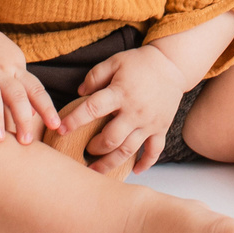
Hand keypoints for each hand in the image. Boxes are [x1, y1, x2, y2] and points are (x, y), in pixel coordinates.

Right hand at [0, 31, 61, 144]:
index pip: (36, 90)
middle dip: (22, 118)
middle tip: (26, 141)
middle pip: (15, 94)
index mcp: (16, 70)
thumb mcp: (13, 67)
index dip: (47, 108)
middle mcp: (0, 71)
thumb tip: (34, 115)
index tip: (56, 126)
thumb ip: (23, 90)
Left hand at [63, 47, 190, 175]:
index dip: (75, 120)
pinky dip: (145, 163)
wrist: (172, 65)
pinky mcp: (161, 128)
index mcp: (120, 93)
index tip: (61, 130)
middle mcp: (135, 112)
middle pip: (111, 139)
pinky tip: (135, 170)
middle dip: (94, 148)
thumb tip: (79, 93)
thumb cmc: (140, 63)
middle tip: (85, 150)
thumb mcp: (115, 62)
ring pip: (128, 151)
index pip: (93, 109)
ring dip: (111, 163)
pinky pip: (154, 151)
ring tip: (96, 169)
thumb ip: (94, 76)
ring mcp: (149, 123)